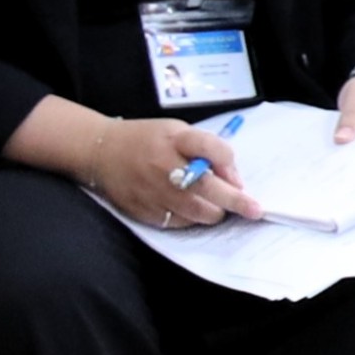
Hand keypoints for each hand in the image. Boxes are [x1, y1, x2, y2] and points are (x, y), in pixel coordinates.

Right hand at [72, 117, 262, 230]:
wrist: (100, 152)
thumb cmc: (148, 140)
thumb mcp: (178, 132)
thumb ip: (207, 150)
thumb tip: (233, 179)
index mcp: (174, 139)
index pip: (210, 148)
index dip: (228, 163)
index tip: (240, 179)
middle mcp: (163, 165)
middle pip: (207, 187)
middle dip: (236, 202)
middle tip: (254, 210)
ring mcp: (151, 191)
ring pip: (196, 212)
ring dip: (215, 212)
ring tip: (218, 207)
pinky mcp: (143, 210)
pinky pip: (178, 222)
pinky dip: (191, 219)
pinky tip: (192, 210)